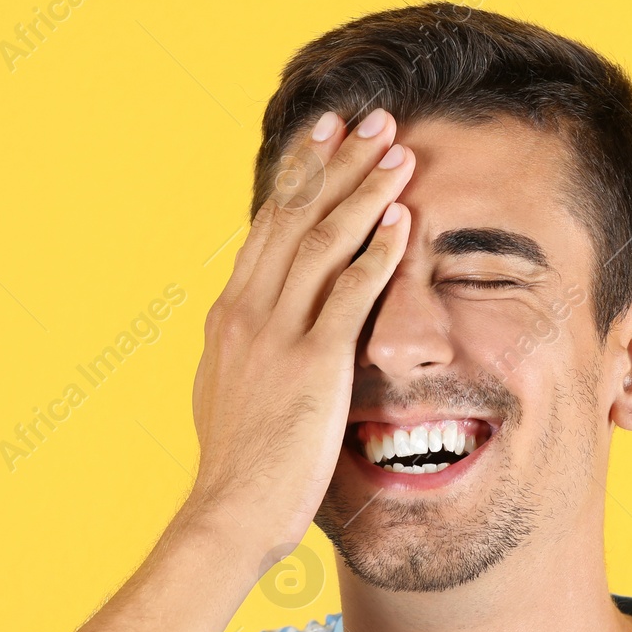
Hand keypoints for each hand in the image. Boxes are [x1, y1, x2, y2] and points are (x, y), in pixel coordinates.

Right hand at [183, 108, 412, 564]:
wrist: (228, 513)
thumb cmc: (237, 467)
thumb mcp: (228, 391)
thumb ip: (243, 352)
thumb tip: (244, 332)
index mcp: (230, 314)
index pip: (268, 226)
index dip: (300, 175)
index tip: (324, 135)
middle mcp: (248, 310)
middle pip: (295, 216)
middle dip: (335, 162)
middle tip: (368, 117)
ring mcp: (277, 333)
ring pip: (322, 241)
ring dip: (363, 190)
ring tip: (398, 150)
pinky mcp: (311, 363)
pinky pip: (349, 294)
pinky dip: (377, 251)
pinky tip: (403, 220)